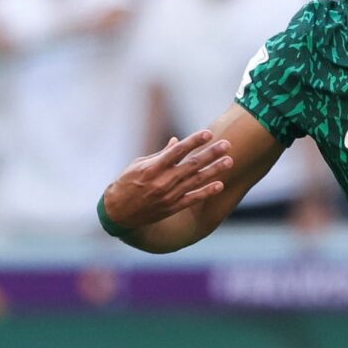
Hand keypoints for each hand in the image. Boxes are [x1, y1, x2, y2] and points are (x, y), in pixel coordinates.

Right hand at [103, 131, 233, 230]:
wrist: (117, 213)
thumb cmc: (126, 184)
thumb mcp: (138, 165)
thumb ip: (161, 154)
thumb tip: (177, 141)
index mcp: (153, 167)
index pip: (177, 151)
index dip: (194, 141)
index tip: (209, 133)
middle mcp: (163, 181)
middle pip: (192, 164)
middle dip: (211, 154)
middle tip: (227, 145)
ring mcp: (169, 195)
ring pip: (196, 180)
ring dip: (214, 170)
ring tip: (230, 161)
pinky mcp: (172, 207)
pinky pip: (193, 199)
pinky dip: (206, 192)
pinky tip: (220, 185)